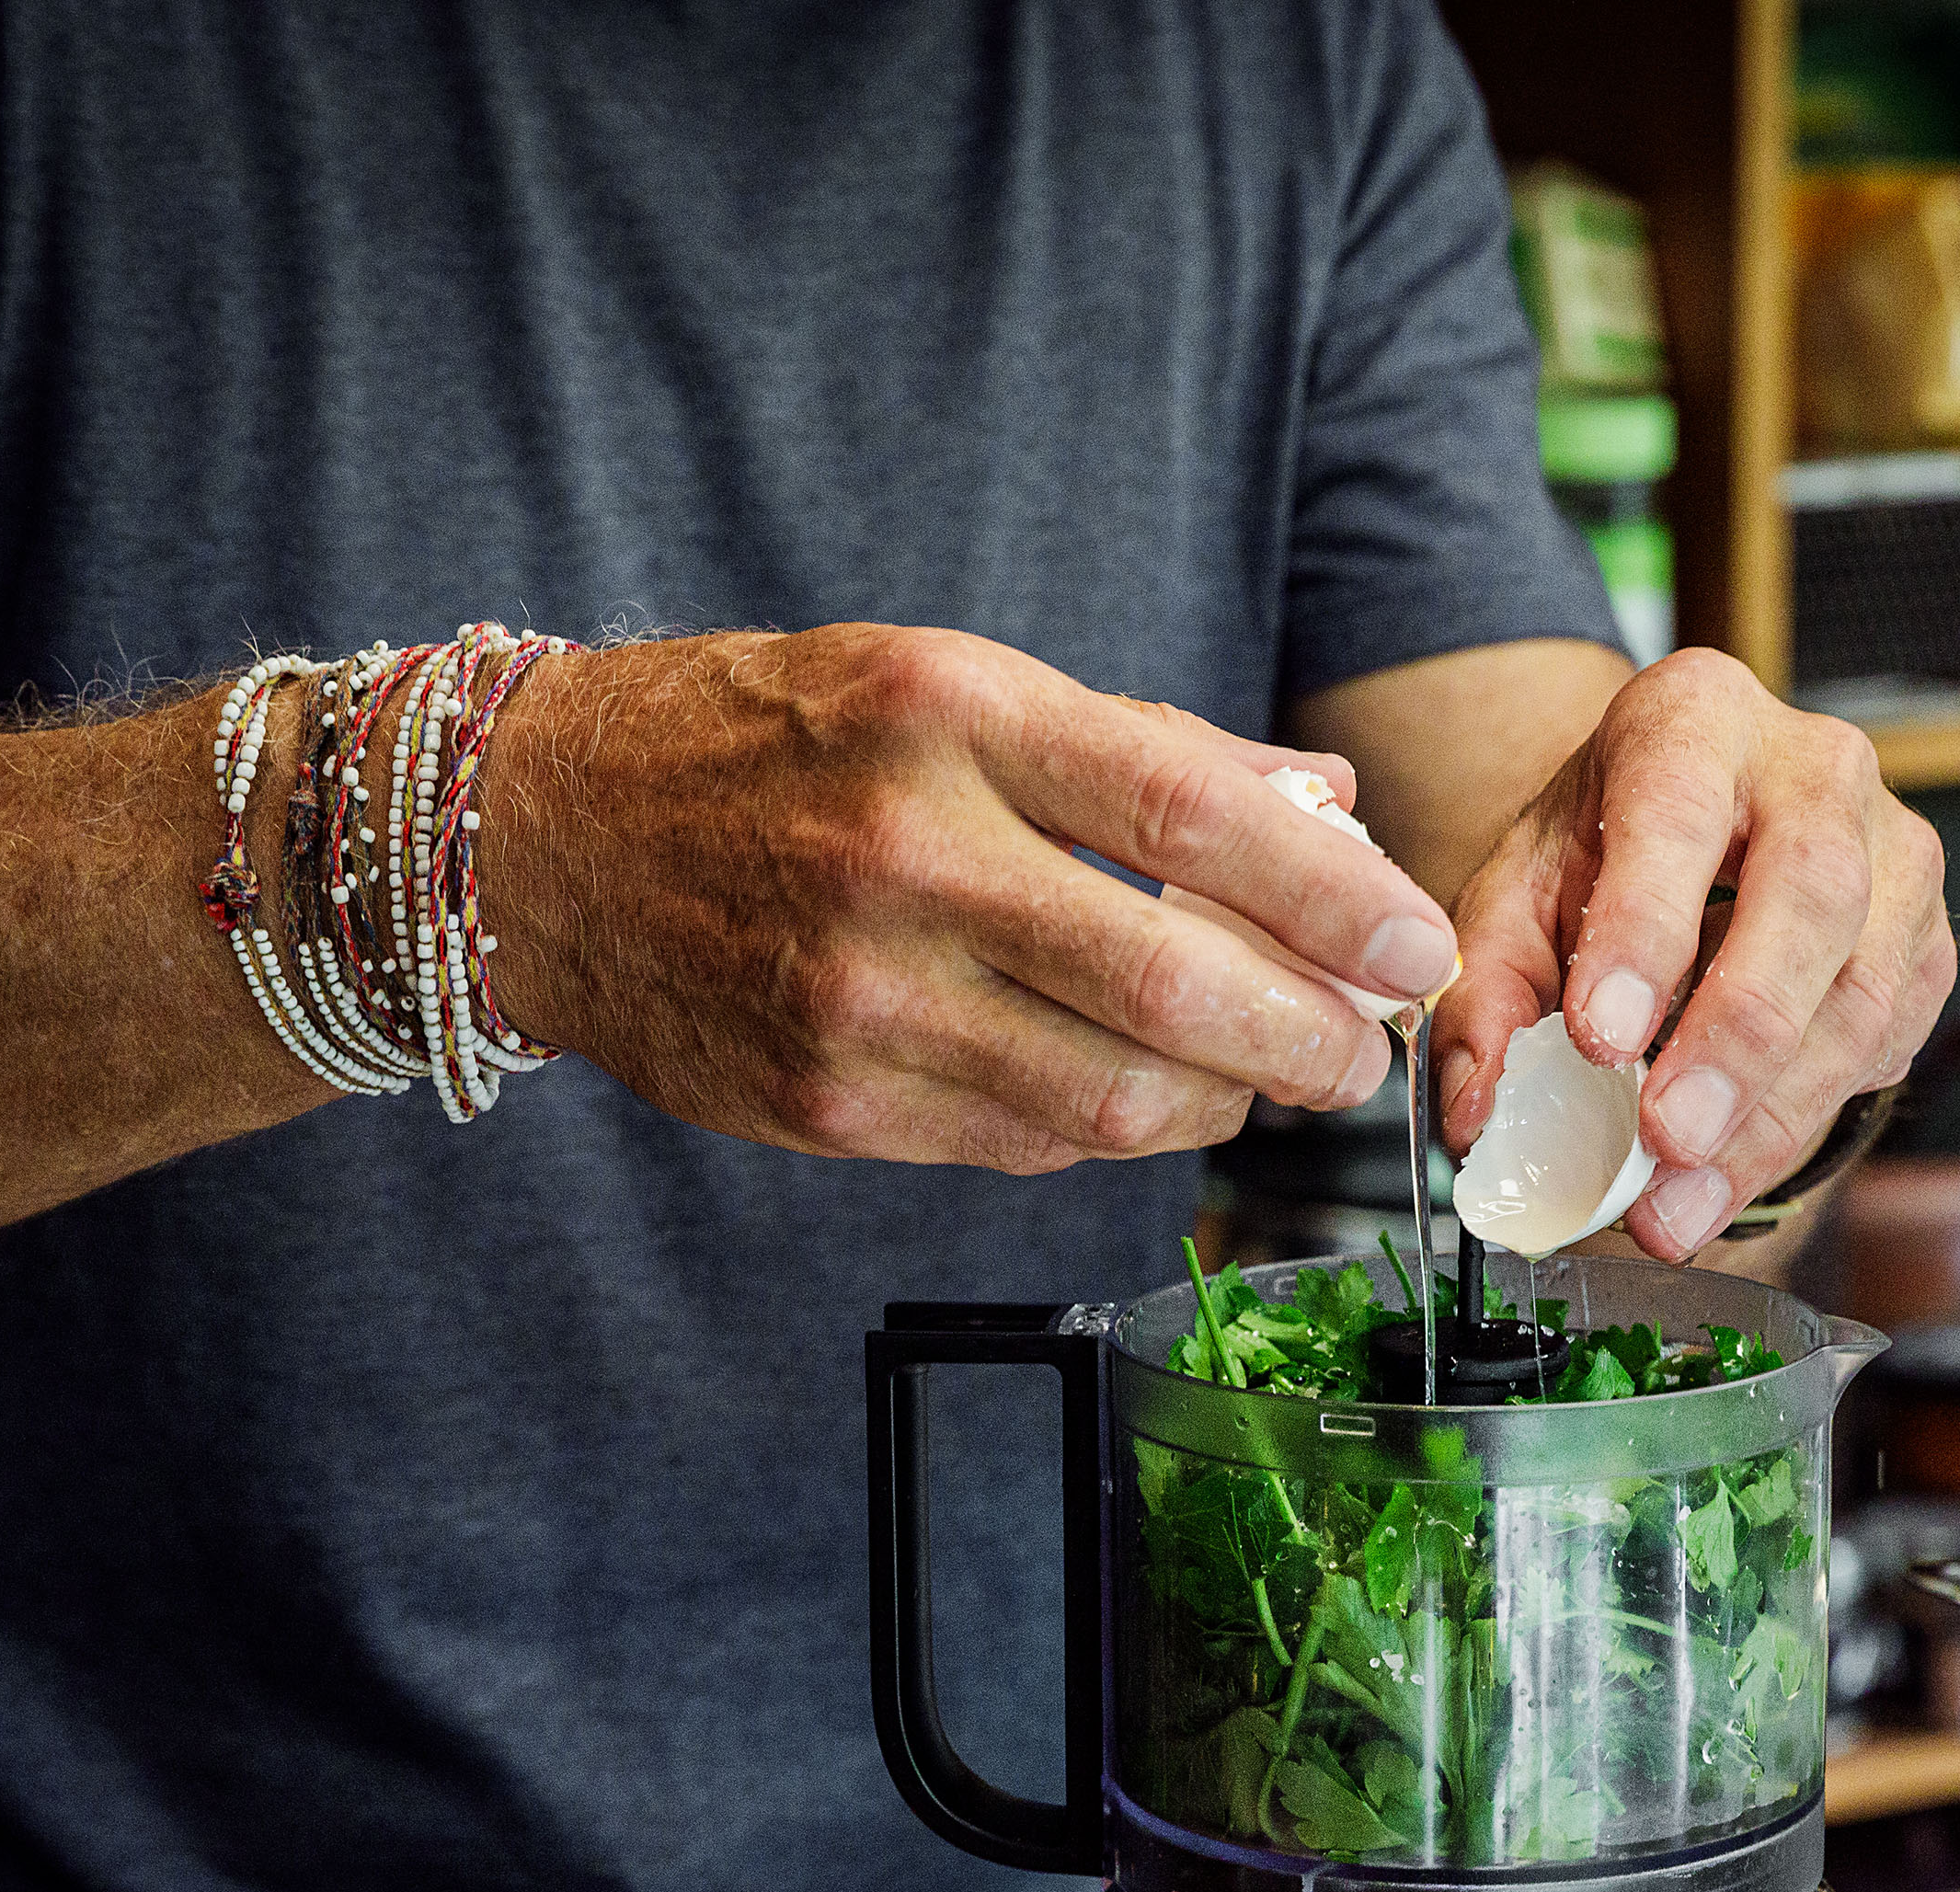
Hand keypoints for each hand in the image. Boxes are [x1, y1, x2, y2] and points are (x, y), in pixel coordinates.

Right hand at [480, 625, 1459, 1172]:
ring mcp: (859, 997)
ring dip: (1226, 1100)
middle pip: (1172, 982)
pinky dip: (1114, 1124)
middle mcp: (902, 855)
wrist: (545, 842)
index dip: (1334, 895)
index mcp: (945, 712)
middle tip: (1362, 1045)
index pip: (1189, 813)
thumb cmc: (774, 743)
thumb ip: (1140, 746)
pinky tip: (1139, 1090)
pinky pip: (1029, 1142)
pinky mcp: (831, 1105)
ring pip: (1113, 1097)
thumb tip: (1323, 801)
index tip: (1414, 942)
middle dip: (1311, 1036)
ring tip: (1263, 1070)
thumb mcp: (946, 681)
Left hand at [1434, 649, 1954, 1258]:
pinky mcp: (1927, 941)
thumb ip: (1484, 997)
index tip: (1599, 1037)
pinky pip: (1883, 1045)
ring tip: (1679, 1200)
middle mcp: (1817, 770)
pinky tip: (1726, 1174)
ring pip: (1861, 990)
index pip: (1678, 815)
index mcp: (1695, 721)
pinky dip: (1799, 1125)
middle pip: (1807, 898)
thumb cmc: (1605, 851)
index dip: (1645, 930)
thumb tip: (1476, 1115)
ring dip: (1769, 1115)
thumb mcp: (1517, 896)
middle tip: (1667, 1139)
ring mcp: (1894, 854)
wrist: (1691, 826)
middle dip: (1736, 1036)